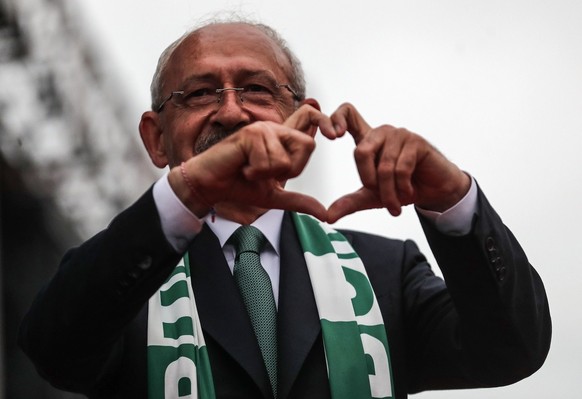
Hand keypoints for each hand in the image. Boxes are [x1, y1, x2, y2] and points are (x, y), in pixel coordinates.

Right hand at [169, 105, 335, 221]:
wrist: (211, 186)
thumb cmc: (239, 186)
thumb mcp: (275, 196)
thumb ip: (299, 201)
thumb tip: (324, 214)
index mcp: (282, 139)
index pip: (310, 119)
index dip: (325, 122)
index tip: (336, 135)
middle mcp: (275, 129)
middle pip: (307, 145)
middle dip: (292, 169)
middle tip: (268, 173)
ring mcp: (262, 129)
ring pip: (286, 158)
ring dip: (268, 174)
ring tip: (251, 170)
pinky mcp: (250, 135)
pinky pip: (268, 160)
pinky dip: (256, 172)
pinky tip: (242, 168)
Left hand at [327, 103, 470, 222]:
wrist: (434, 192)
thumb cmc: (402, 187)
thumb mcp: (371, 197)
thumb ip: (349, 203)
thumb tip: (328, 216)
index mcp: (367, 139)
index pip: (348, 114)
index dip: (336, 118)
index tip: (332, 136)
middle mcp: (381, 133)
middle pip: (361, 151)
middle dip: (368, 180)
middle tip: (378, 194)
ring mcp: (399, 135)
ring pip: (383, 166)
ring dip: (388, 192)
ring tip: (395, 203)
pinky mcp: (416, 142)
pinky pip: (401, 168)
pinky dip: (402, 187)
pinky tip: (407, 192)